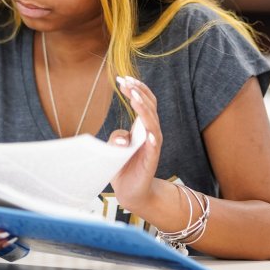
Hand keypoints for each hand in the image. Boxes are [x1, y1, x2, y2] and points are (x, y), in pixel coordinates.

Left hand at [108, 76, 161, 212]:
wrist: (130, 190)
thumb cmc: (123, 165)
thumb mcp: (114, 147)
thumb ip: (117, 137)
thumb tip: (121, 139)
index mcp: (142, 125)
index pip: (145, 101)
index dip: (137, 88)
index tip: (124, 78)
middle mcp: (150, 131)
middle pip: (150, 106)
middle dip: (139, 92)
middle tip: (126, 83)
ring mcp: (152, 144)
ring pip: (152, 122)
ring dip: (144, 109)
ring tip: (134, 98)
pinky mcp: (151, 158)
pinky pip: (154, 145)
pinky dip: (152, 136)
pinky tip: (148, 132)